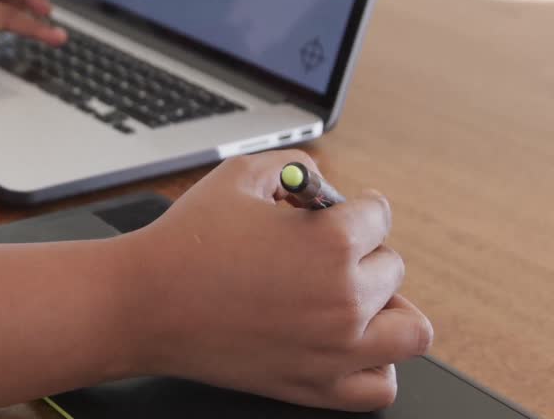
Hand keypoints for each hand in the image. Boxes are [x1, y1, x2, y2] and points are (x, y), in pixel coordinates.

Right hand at [116, 150, 432, 411]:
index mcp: (332, 242)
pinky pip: (380, 386)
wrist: (143, 303)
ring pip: (410, 330)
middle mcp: (344, 297)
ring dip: (388, 309)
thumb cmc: (186, 240)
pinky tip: (348, 342)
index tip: (339, 212)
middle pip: (392, 267)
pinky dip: (376, 364)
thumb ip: (294, 167)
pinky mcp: (316, 386)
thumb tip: (317, 179)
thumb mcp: (240, 176)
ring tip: (354, 298)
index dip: (355, 207)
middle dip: (361, 253)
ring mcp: (335, 348)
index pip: (380, 216)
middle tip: (322, 253)